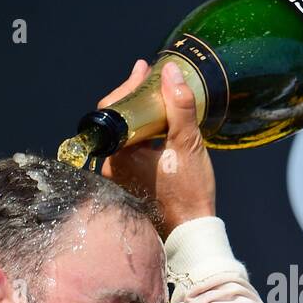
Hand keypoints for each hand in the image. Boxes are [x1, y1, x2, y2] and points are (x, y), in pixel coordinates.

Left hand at [98, 59, 216, 237]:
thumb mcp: (187, 144)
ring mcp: (120, 178)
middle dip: (135, 98)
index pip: (112, 108)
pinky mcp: (131, 185)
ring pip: (124, 136)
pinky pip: (131, 151)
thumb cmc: (188, 193)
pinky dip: (143, 135)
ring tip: (160, 100)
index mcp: (119, 153)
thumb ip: (179, 105)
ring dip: (140, 116)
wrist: (190, 233)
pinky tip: (160, 129)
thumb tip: (170, 72)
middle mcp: (113, 166)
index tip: (145, 70)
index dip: (129, 85)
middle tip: (154, 81)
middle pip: (117, 121)